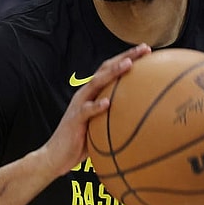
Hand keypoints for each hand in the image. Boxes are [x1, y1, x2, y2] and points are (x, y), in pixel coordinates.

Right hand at [39, 44, 151, 177]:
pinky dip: (96, 106)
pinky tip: (107, 103)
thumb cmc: (83, 142)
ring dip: (113, 72)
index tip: (147, 50)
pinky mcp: (75, 119)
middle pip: (106, 69)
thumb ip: (117, 117)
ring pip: (97, 83)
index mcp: (94, 93)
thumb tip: (143, 118)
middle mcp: (86, 93)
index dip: (128, 57)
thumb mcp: (103, 125)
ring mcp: (79, 105)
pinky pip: (86, 111)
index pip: (111, 70)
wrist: (56, 156)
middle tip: (144, 49)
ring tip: (128, 64)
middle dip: (126, 56)